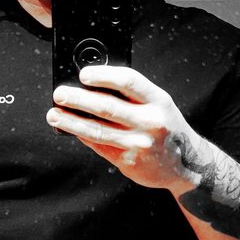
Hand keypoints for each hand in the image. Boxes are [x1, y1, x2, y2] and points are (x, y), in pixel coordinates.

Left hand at [46, 65, 204, 190]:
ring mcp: (139, 143)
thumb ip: (132, 96)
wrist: (186, 164)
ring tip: (54, 114)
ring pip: (98, 130)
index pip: (128, 81)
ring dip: (71, 121)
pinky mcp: (129, 161)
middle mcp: (150, 121)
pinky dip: (82, 136)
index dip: (103, 76)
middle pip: (107, 106)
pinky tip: (70, 129)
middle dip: (78, 99)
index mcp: (158, 100)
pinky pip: (100, 146)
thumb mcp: (158, 105)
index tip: (83, 75)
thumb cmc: (165, 127)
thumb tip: (91, 87)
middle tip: (59, 94)